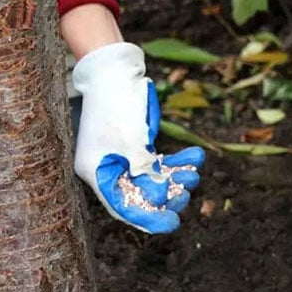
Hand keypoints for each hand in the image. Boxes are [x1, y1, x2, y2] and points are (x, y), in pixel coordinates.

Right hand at [72, 42, 204, 233]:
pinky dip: (176, 160)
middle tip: (186, 192)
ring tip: (193, 171)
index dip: (148, 218)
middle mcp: (107, 168)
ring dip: (176, 176)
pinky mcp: (134, 144)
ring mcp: (120, 156)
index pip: (122, 206)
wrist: (114, 68)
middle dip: (167, 195)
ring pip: (153, 178)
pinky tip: (195, 157)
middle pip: (139, 195)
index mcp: (96, 172)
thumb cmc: (116, 103)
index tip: (173, 223)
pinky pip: (158, 160)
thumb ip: (145, 171)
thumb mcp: (132, 142)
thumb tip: (160, 196)